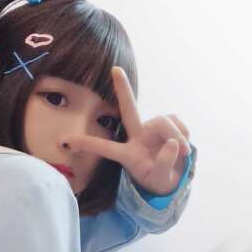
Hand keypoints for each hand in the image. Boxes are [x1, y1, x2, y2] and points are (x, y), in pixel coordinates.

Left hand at [62, 66, 191, 195]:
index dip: (89, 144)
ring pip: (165, 122)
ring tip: (184, 151)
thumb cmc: (161, 182)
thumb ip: (164, 163)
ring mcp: (152, 129)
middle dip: (123, 89)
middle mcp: (137, 137)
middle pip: (129, 110)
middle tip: (115, 69)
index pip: (106, 148)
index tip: (67, 139)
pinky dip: (184, 133)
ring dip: (177, 135)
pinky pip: (177, 122)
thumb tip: (172, 143)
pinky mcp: (167, 125)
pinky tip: (183, 145)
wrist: (175, 180)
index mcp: (127, 154)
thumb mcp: (161, 180)